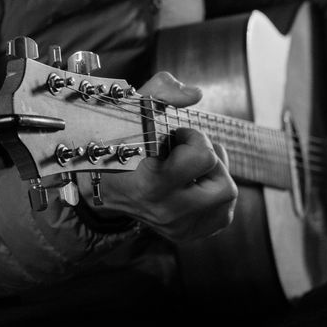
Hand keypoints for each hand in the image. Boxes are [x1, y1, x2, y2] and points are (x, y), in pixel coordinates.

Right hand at [94, 72, 238, 242]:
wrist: (100, 186)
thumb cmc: (117, 144)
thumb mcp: (132, 112)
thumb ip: (161, 92)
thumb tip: (195, 94)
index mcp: (152, 184)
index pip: (203, 158)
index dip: (194, 138)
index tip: (175, 136)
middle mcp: (167, 212)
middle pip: (224, 186)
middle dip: (211, 161)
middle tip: (187, 153)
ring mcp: (177, 227)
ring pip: (227, 200)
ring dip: (218, 178)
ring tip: (195, 168)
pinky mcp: (186, 234)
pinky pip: (223, 215)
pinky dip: (217, 197)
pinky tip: (197, 185)